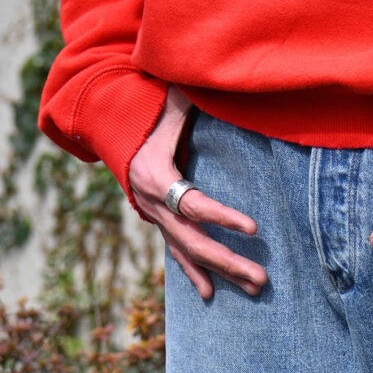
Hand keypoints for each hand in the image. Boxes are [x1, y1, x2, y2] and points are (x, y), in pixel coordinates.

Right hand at [128, 86, 265, 300]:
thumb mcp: (168, 106)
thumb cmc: (148, 115)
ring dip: (221, 272)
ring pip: (189, 252)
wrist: (110, 132)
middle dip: (229, 260)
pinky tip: (211, 294)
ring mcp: (155, 217)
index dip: (223, 217)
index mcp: (156, 176)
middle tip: (262, 278)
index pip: (194, 203)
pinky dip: (193, 273)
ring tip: (254, 288)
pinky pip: (176, 253)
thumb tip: (218, 79)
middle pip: (194, 240)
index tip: (255, 228)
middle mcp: (153, 204)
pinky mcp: (158, 223)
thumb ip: (189, 101)